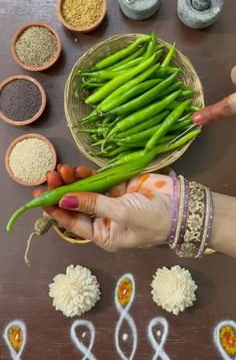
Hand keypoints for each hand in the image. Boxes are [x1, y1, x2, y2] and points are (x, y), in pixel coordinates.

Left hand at [34, 165, 173, 251]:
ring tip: (62, 170)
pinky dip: (88, 176)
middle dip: (62, 191)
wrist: (181, 207)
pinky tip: (78, 169)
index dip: (55, 210)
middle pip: (76, 205)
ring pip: (86, 191)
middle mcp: (104, 220)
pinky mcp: (119, 188)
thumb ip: (92, 204)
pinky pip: (99, 182)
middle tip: (50, 177)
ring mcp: (111, 202)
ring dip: (73, 181)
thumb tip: (64, 198)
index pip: (72, 223)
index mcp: (103, 234)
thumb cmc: (150, 219)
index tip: (40, 198)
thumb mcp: (120, 214)